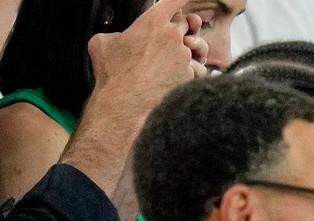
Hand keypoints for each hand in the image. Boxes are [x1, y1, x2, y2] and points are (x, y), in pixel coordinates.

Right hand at [88, 0, 207, 110]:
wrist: (126, 103)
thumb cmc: (113, 73)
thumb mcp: (102, 43)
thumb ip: (116, 34)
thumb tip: (118, 38)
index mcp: (152, 22)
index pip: (173, 1)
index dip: (180, 0)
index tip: (184, 1)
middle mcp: (172, 35)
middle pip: (184, 24)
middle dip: (179, 30)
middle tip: (166, 40)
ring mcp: (184, 55)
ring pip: (195, 47)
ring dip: (188, 51)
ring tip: (173, 60)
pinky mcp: (191, 75)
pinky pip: (198, 68)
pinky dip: (191, 72)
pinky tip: (177, 77)